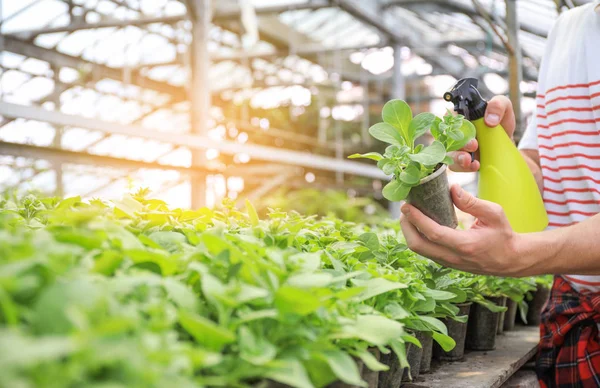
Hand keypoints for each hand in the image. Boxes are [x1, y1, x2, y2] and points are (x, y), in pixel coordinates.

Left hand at [399, 185, 526, 276]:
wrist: (512, 259)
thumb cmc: (504, 235)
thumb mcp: (494, 213)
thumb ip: (472, 202)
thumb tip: (451, 189)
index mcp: (465, 245)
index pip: (432, 233)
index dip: (416, 219)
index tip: (406, 205)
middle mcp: (453, 257)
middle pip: (417, 245)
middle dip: (406, 226)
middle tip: (405, 208)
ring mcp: (448, 262)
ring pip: (419, 250)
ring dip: (410, 231)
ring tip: (409, 213)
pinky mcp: (446, 263)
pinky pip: (426, 250)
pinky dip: (418, 236)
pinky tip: (419, 222)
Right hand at [448, 95, 515, 172]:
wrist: (506, 141)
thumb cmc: (500, 120)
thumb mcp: (504, 106)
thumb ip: (498, 105)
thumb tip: (489, 120)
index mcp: (461, 116)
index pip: (448, 117)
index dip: (451, 122)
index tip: (461, 127)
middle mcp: (455, 131)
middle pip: (447, 138)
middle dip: (458, 143)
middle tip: (473, 145)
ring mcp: (457, 147)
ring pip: (448, 153)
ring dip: (457, 157)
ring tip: (468, 160)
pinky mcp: (462, 160)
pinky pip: (456, 166)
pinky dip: (464, 167)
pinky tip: (475, 165)